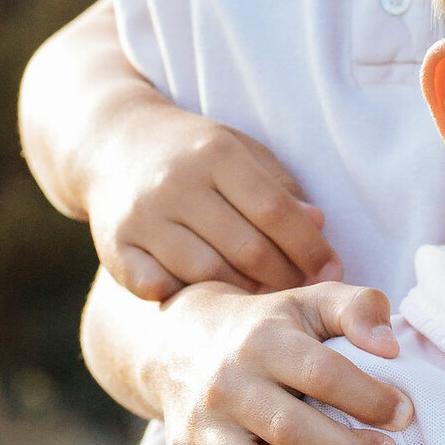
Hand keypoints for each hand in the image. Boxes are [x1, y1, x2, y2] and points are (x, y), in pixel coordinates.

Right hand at [85, 102, 339, 300]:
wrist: (111, 142)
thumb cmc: (194, 153)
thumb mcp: (240, 153)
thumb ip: (280, 188)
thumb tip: (319, 225)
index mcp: (216, 153)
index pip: (275, 210)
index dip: (310, 247)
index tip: (332, 271)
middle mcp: (176, 183)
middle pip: (245, 248)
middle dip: (283, 277)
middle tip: (302, 293)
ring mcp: (142, 216)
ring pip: (205, 273)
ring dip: (241, 294)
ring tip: (264, 301)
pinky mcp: (115, 245)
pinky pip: (155, 287)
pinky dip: (184, 298)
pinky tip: (205, 303)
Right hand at [145, 279, 412, 444]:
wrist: (178, 342)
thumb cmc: (267, 327)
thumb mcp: (310, 301)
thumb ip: (358, 308)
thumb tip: (391, 346)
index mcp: (263, 341)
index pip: (322, 372)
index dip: (368, 397)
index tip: (405, 415)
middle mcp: (227, 384)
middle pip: (287, 426)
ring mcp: (200, 428)